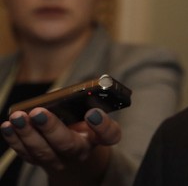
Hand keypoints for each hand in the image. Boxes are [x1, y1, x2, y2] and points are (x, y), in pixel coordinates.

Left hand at [1, 107, 120, 184]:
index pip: (108, 135)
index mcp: (98, 136)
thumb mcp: (88, 112)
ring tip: (17, 117)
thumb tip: (57, 94)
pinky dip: (15, 140)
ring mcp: (59, 160)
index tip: (93, 113)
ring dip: (27, 134)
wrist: (72, 152)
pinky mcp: (39, 161)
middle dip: (50, 128)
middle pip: (67, 144)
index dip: (102, 125)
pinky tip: (7, 126)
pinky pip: (26, 154)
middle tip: (37, 113)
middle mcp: (80, 152)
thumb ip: (80, 101)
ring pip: (42, 151)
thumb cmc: (82, 125)